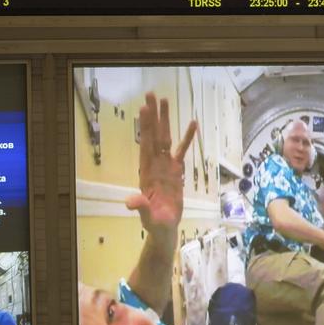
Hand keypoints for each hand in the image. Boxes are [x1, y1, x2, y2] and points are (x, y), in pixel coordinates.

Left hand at [125, 92, 198, 238]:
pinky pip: (182, 151)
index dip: (145, 128)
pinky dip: (187, 138)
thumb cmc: (155, 224)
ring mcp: (166, 166)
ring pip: (166, 139)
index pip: (146, 146)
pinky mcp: (177, 171)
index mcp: (147, 173)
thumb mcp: (147, 217)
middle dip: (153, 116)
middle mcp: (155, 165)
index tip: (144, 109)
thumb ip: (141, 208)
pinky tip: (193, 123)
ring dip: (165, 120)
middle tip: (151, 94)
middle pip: (154, 136)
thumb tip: (130, 201)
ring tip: (165, 100)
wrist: (165, 229)